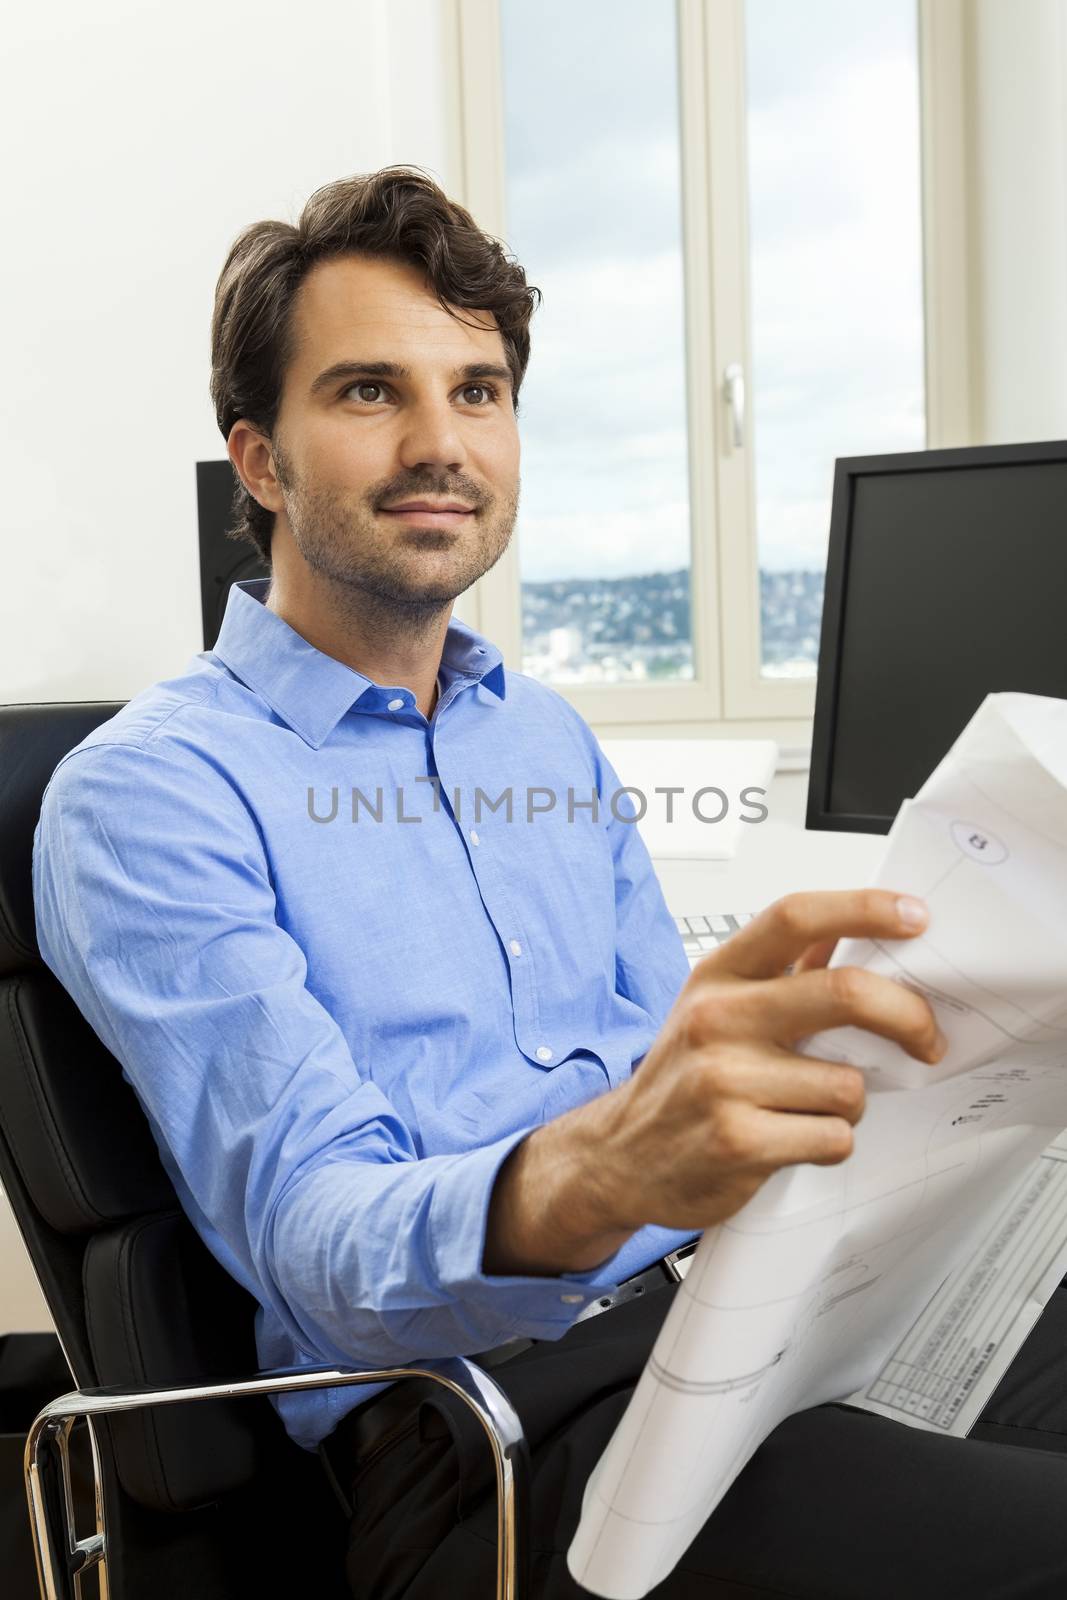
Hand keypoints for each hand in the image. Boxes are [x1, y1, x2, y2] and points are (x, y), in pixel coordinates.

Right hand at [595, 888, 941, 1234]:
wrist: (622, 1156)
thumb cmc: (683, 1078)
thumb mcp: (718, 1007)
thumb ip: (784, 973)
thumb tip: (856, 935)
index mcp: (719, 975)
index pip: (795, 917)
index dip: (864, 908)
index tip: (916, 916)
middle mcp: (718, 1017)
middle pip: (843, 992)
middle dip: (908, 1016)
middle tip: (929, 1039)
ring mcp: (724, 1080)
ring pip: (847, 1084)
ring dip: (849, 1105)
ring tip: (809, 1109)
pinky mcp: (738, 1140)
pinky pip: (833, 1136)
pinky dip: (830, 1143)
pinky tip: (793, 1140)